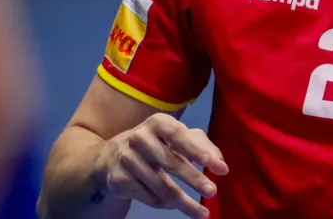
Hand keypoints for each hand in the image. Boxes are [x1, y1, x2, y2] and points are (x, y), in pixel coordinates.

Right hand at [94, 113, 228, 218]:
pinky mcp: (119, 180)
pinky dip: (165, 204)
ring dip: (184, 201)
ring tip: (201, 211)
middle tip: (213, 192)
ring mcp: (126, 159)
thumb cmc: (156, 144)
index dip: (194, 148)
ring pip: (161, 186)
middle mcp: (139, 138)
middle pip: (171, 163)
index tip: (210, 163)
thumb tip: (220, 164)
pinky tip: (176, 206)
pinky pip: (149, 197)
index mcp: (158, 122)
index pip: (178, 135)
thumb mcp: (177, 137)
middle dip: (194, 179)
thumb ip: (202, 145)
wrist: (112, 157)